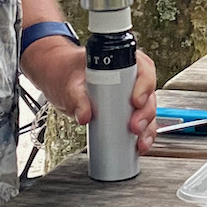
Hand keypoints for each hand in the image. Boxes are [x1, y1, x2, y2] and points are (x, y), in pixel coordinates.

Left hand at [21, 39, 160, 153]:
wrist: (58, 78)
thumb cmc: (66, 72)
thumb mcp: (69, 82)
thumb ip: (76, 97)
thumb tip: (84, 115)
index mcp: (121, 61)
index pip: (143, 69)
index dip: (144, 86)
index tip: (136, 101)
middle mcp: (130, 77)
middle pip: (148, 94)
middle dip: (145, 113)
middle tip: (134, 126)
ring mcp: (129, 95)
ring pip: (148, 111)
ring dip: (147, 128)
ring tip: (139, 143)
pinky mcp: (125, 111)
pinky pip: (140, 123)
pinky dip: (141, 135)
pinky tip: (138, 146)